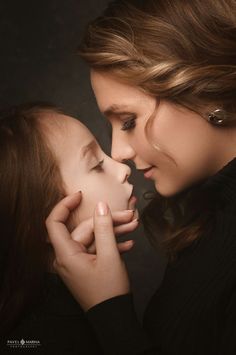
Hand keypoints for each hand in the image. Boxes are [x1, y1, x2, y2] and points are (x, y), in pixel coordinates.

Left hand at [46, 192, 134, 309]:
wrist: (114, 318)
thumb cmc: (109, 291)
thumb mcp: (109, 256)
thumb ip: (104, 228)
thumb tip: (101, 205)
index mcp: (66, 254)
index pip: (55, 223)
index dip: (65, 205)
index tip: (81, 195)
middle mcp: (68, 257)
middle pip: (85, 229)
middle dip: (108, 221)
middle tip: (130, 216)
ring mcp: (78, 262)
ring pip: (94, 238)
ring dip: (114, 231)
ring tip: (134, 225)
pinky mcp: (87, 267)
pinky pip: (96, 249)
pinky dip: (111, 245)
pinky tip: (128, 243)